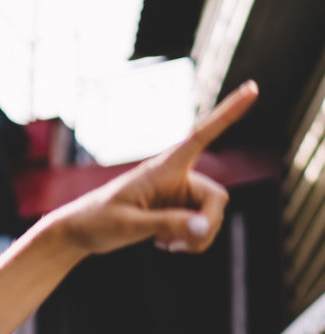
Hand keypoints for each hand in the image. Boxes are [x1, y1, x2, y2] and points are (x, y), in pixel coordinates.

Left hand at [53, 81, 256, 256]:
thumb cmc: (97, 221)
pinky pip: (201, 227)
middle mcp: (177, 177)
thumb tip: (203, 226)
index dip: (229, 112)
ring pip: (211, 216)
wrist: (79, 234)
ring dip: (197, 237)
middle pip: (216, 198)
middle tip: (183, 245)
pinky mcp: (176, 211)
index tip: (253, 87)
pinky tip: (166, 245)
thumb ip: (166, 224)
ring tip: (166, 246)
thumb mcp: (128, 225)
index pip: (202, 135)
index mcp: (164, 167)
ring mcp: (178, 195)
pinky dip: (192, 240)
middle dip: (207, 224)